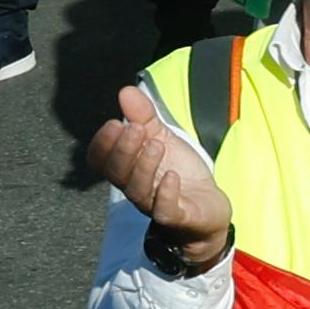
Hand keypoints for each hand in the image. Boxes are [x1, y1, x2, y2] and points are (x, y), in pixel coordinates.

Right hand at [90, 85, 234, 265]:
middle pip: (117, 174)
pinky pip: (165, 211)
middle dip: (124, 150)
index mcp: (127, 170)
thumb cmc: (178, 171)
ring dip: (144, 166)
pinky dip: (166, 194)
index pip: (100, 161)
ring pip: (138, 191)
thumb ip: (144, 116)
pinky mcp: (179, 217)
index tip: (115, 122)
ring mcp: (155, 205)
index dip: (103, 144)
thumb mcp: (163, 138)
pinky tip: (172, 176)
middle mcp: (136, 188)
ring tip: (157, 144)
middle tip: (136, 129)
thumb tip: (125, 90)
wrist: (209, 205)